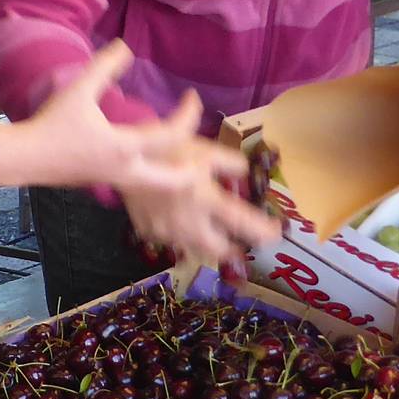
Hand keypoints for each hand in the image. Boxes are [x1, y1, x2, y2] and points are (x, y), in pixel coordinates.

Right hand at [0, 44, 278, 255]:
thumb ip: (105, 67)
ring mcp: (120, 182)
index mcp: (125, 146)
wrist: (26, 159)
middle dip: (200, 175)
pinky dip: (163, 191)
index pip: (170, 134)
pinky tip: (166, 183)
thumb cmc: (53, 124)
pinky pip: (146, 192)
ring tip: (198, 174)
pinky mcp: (111, 185)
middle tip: (215, 163)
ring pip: (162, 190)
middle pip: (177, 181)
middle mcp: (129, 170)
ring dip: (184, 186)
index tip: (193, 98)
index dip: (188, 115)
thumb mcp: (79, 90)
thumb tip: (126, 46)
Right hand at [120, 161, 281, 266]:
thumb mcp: (204, 149)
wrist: (122, 155)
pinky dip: (181, 237)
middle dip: (231, 247)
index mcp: (205, 199)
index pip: (241, 222)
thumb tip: (245, 173)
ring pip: (195, 249)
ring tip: (210, 231)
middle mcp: (188, 222)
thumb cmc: (168, 148)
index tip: (276, 235)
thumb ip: (230, 163)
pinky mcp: (149, 232)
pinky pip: (171, 242)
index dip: (262, 232)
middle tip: (238, 240)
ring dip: (207, 244)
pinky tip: (180, 223)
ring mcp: (166, 231)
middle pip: (218, 250)